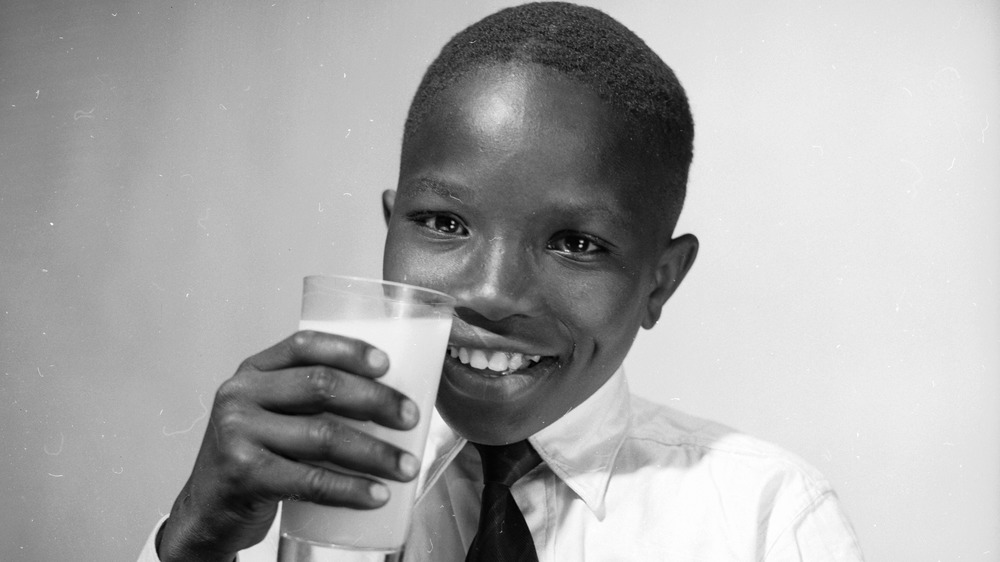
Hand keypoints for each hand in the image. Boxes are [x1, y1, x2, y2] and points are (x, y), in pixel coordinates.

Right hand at [156, 331, 420, 560]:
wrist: (208, 510)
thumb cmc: (255, 458)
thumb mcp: (271, 415)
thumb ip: (310, 400)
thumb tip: (390, 399)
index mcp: (254, 371)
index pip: (305, 345)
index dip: (349, 349)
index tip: (387, 364)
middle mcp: (241, 394)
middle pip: (321, 385)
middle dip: (376, 400)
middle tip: (411, 419)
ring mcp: (238, 433)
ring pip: (323, 435)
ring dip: (375, 453)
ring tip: (406, 466)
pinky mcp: (243, 474)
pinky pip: (310, 480)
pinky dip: (350, 489)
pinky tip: (377, 495)